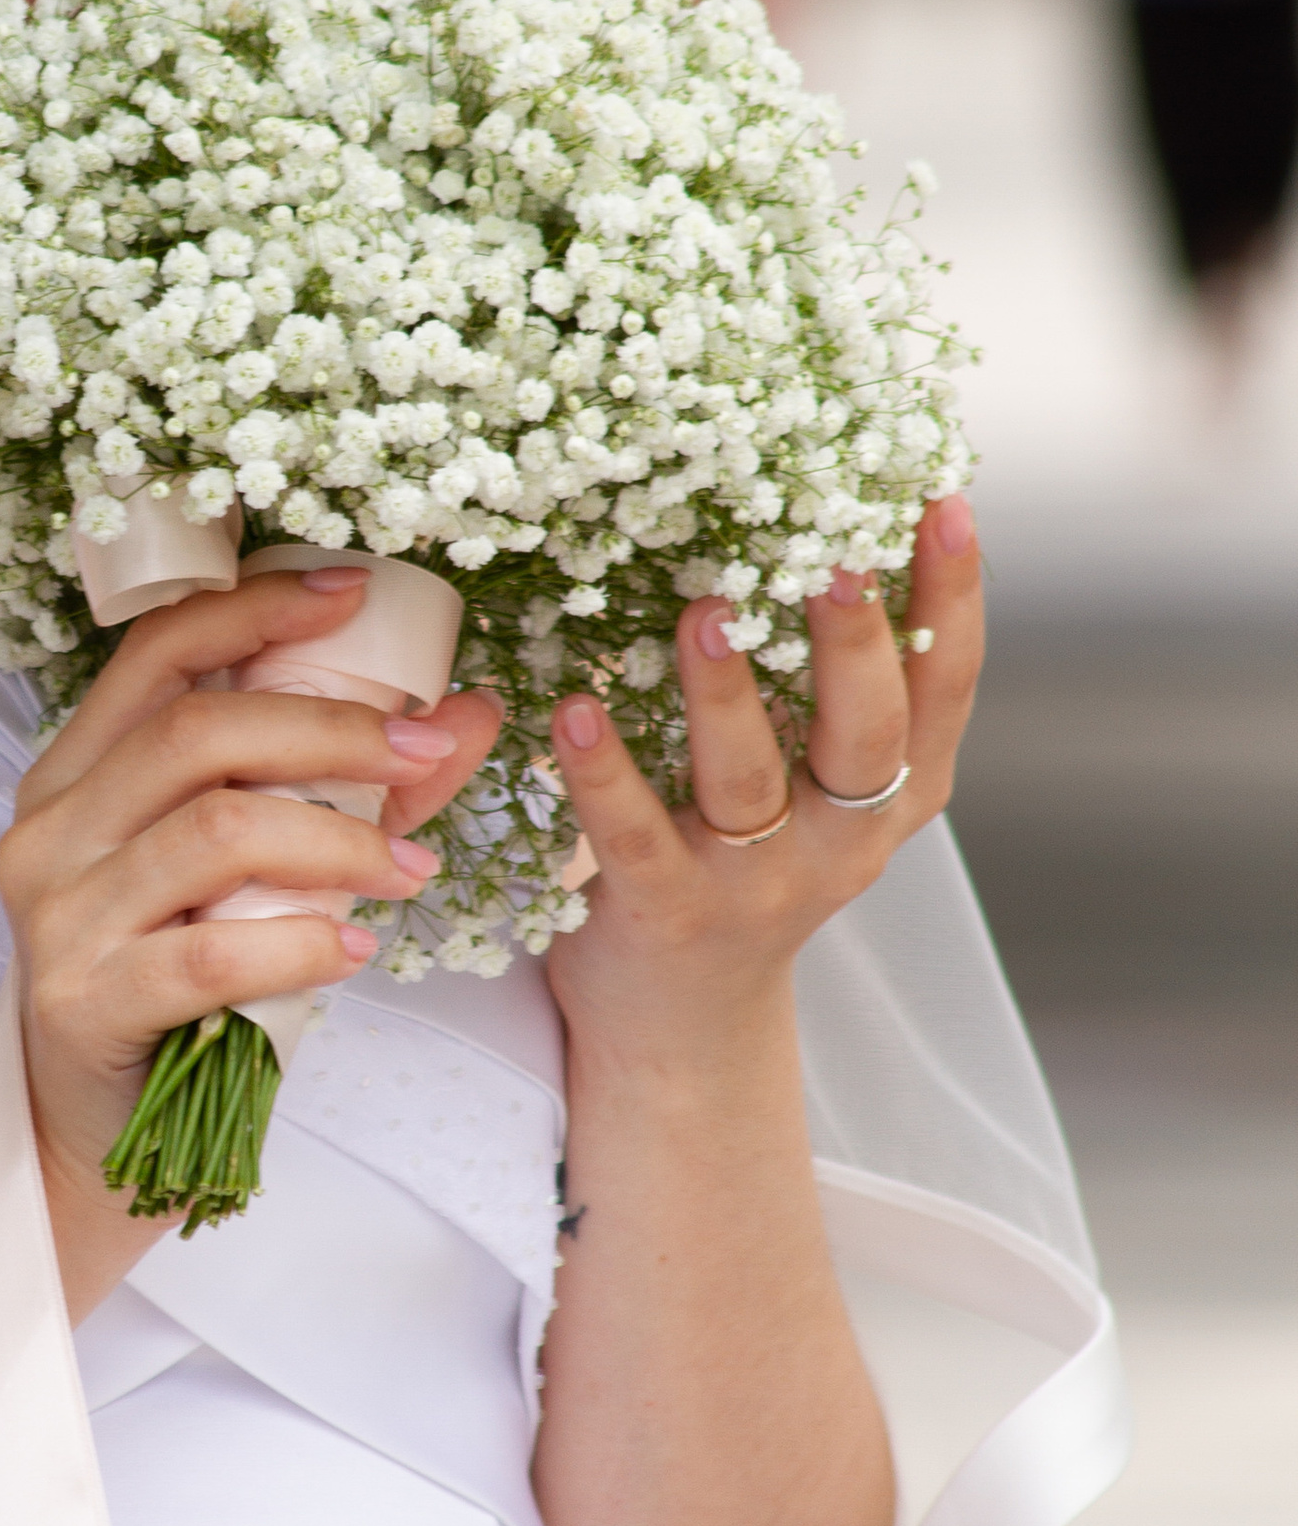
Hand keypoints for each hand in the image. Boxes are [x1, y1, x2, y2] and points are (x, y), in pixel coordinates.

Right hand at [0, 567, 503, 1298]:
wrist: (91, 1133)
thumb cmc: (175, 984)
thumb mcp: (251, 874)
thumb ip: (353, 790)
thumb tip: (470, 711)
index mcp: (75, 773)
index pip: (155, 652)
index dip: (255, 609)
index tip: (352, 590)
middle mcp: (50, 828)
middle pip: (197, 734)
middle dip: (332, 730)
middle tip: (426, 751)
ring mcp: (56, 916)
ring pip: (213, 834)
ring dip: (336, 840)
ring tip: (411, 867)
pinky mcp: (82, 1000)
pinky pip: (206, 955)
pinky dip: (300, 942)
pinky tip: (355, 947)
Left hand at [543, 493, 982, 1061]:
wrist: (685, 1022)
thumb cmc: (747, 863)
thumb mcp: (816, 786)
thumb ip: (825, 690)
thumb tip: (813, 530)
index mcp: (893, 795)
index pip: (942, 687)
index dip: (951, 599)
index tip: (941, 503)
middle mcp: (842, 841)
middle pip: (865, 734)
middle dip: (855, 643)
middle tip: (836, 555)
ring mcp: (757, 883)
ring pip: (748, 780)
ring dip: (726, 693)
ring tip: (705, 612)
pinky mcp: (668, 913)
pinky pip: (634, 835)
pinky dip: (603, 771)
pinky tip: (573, 708)